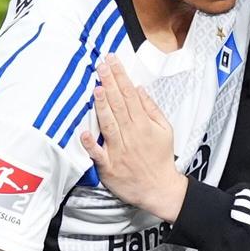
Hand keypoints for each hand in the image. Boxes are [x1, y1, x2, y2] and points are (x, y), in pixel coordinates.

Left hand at [80, 55, 187, 222]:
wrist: (159, 189)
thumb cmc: (160, 159)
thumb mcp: (165, 130)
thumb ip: (152, 109)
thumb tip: (139, 90)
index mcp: (144, 124)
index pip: (130, 95)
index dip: (121, 77)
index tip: (113, 61)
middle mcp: (131, 134)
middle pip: (119, 105)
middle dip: (110, 83)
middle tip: (101, 65)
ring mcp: (119, 150)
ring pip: (109, 124)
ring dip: (102, 106)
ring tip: (97, 88)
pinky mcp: (109, 166)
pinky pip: (98, 154)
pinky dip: (91, 144)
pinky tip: (83, 132)